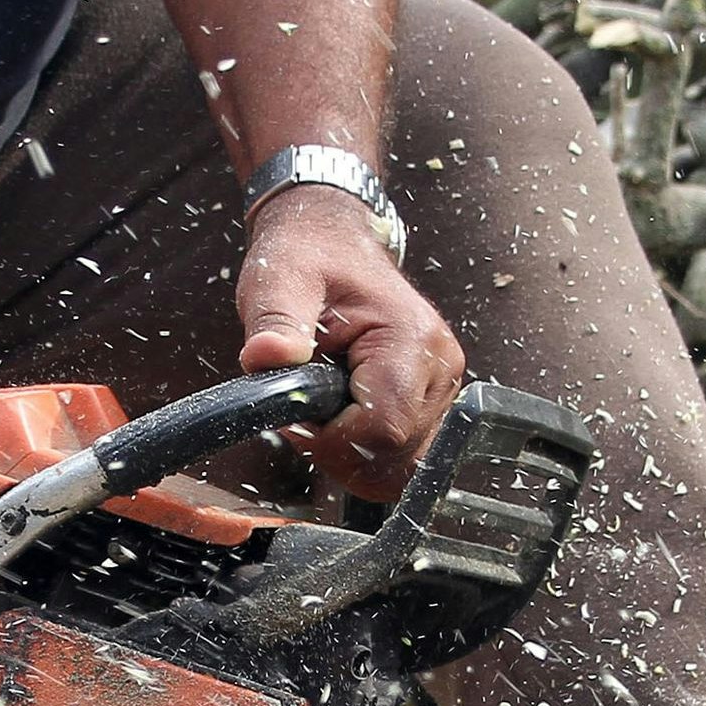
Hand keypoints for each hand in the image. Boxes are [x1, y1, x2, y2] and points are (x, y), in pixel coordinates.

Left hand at [236, 186, 464, 500]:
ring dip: (349, 452)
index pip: (382, 430)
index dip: (329, 438)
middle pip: (393, 455)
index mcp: (412, 339)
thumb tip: (265, 356)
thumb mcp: (280, 280)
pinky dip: (363, 450)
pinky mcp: (430, 400)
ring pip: (398, 464)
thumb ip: (276, 321)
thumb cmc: (308, 256)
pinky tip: (341, 417)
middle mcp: (439, 368)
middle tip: (304, 407)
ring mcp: (440, 388)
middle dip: (336, 447)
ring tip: (322, 406)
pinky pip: (400, 456)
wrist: (331, 241)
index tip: (296, 414)